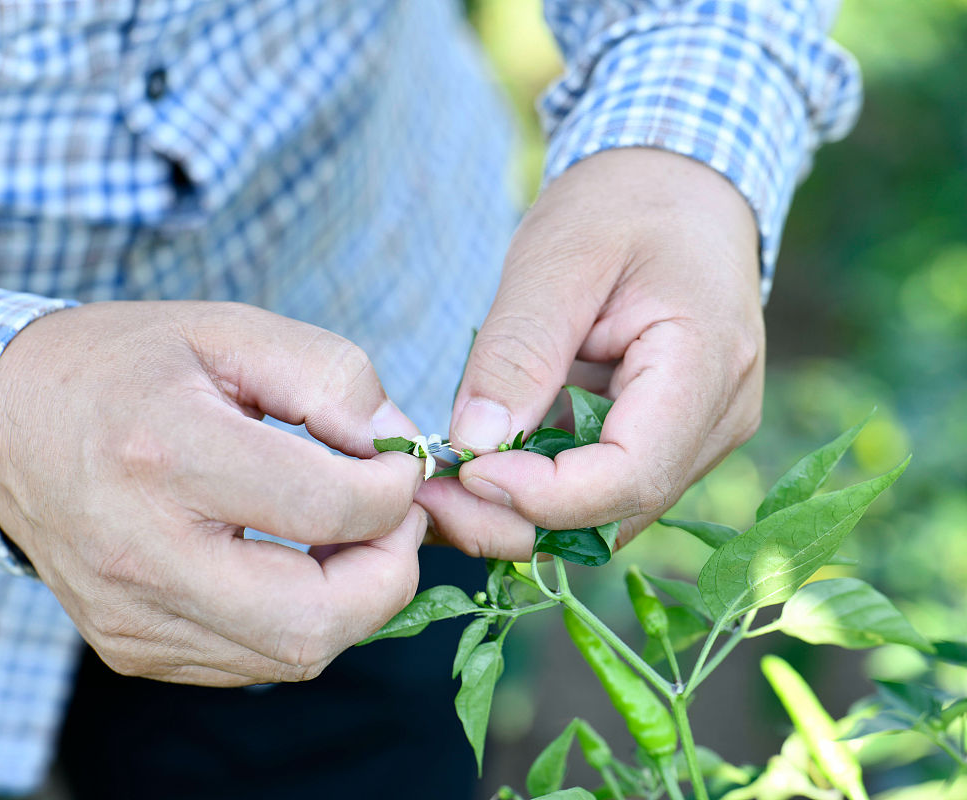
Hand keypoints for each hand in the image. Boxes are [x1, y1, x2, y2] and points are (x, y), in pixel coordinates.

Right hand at [0, 301, 424, 686]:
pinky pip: (251, 662)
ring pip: (291, 655)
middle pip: (315, 619)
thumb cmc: (125, 367)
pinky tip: (288, 563)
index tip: (398, 465)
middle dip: (388, 575)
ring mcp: (130, 614)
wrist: (5, 422)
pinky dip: (296, 620)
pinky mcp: (129, 646)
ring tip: (345, 538)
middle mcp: (141, 551)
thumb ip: (331, 377)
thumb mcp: (229, 331)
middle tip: (393, 522)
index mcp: (166, 453)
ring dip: (350, 603)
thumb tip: (397, 446)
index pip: (324, 508)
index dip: (393, 492)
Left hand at [419, 148, 763, 558]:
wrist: (677, 189)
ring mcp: (696, 436)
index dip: (544, 495)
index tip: (464, 470)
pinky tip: (479, 467)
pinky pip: (598, 488)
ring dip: (519, 511)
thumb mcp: (558, 257)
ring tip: (443, 481)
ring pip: (604, 514)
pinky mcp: (665, 440)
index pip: (633, 475)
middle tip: (430, 493)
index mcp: (709, 365)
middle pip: (616, 512)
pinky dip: (536, 488)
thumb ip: (518, 352)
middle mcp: (716, 419)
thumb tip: (475, 444)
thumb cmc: (622, 206)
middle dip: (517, 518)